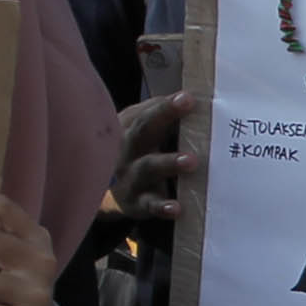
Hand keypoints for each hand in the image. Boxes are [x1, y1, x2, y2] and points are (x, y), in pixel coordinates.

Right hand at [110, 89, 197, 219]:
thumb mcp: (147, 132)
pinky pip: (150, 205)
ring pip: (148, 168)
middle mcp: (128, 149)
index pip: (147, 112)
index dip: (165, 106)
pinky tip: (177, 207)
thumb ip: (166, 117)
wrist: (107, 189)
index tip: (187, 98)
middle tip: (188, 111)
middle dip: (163, 118)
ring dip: (169, 163)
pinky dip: (162, 206)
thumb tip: (197, 98)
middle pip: (142, 132)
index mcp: (131, 127)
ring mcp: (131, 176)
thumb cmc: (141, 151)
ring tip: (191, 161)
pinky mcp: (137, 203)